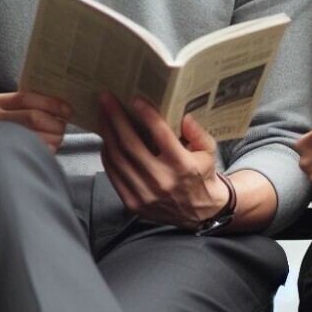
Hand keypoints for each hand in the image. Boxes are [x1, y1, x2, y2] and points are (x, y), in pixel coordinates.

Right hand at [0, 91, 72, 153]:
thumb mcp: (2, 110)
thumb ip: (24, 106)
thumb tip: (60, 109)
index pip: (27, 98)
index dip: (52, 104)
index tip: (68, 111)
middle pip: (32, 118)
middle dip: (54, 124)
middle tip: (63, 128)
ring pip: (32, 136)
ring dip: (52, 139)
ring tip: (57, 139)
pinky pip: (27, 152)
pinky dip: (43, 151)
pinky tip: (47, 150)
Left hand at [98, 94, 228, 228]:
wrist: (201, 213)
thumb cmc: (202, 175)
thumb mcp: (209, 151)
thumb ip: (197, 132)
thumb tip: (184, 115)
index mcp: (183, 165)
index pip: (161, 134)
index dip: (146, 114)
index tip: (135, 99)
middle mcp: (162, 180)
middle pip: (130, 144)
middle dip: (115, 118)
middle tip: (106, 98)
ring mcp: (145, 194)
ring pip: (117, 158)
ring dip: (106, 133)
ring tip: (102, 115)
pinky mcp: (133, 203)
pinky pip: (113, 174)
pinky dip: (107, 155)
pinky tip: (106, 140)